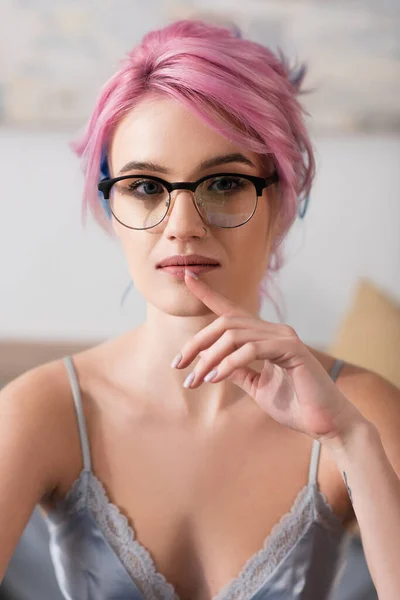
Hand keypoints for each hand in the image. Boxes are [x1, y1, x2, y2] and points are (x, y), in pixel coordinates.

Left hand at [173, 269, 365, 442]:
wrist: (326, 423)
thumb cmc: (295, 406)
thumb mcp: (257, 386)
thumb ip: (239, 372)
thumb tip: (213, 363)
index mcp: (265, 337)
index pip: (231, 311)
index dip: (208, 294)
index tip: (187, 277)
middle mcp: (274, 330)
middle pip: (225, 323)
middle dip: (197, 343)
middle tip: (178, 365)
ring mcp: (285, 337)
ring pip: (234, 335)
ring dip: (209, 358)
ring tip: (196, 380)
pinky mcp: (293, 349)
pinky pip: (252, 349)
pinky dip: (230, 363)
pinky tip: (216, 378)